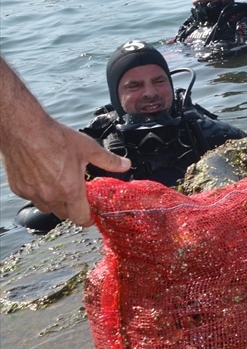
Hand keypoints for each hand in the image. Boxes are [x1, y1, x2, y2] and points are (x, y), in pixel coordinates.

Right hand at [0, 58, 130, 225]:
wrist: (24, 130)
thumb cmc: (54, 138)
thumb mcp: (89, 148)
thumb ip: (109, 161)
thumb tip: (125, 165)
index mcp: (70, 190)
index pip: (80, 218)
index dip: (88, 219)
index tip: (91, 215)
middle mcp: (50, 196)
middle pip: (64, 214)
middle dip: (73, 209)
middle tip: (78, 196)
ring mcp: (32, 193)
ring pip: (46, 208)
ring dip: (55, 202)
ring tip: (61, 186)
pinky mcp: (19, 188)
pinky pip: (31, 198)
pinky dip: (38, 193)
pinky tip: (43, 178)